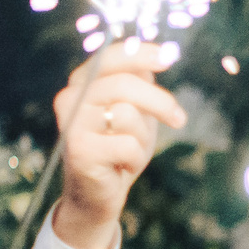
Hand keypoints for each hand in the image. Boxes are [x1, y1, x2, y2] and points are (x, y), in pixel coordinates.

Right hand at [50, 40, 187, 248]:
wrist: (97, 194)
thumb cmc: (118, 148)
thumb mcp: (134, 110)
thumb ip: (140, 82)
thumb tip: (161, 54)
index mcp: (82, 82)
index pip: (110, 56)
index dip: (140, 54)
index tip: (168, 58)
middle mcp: (70, 98)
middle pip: (123, 85)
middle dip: (159, 102)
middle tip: (179, 119)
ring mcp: (71, 124)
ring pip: (127, 114)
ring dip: (142, 137)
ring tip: (131, 150)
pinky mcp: (79, 150)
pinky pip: (127, 145)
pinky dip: (135, 158)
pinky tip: (122, 166)